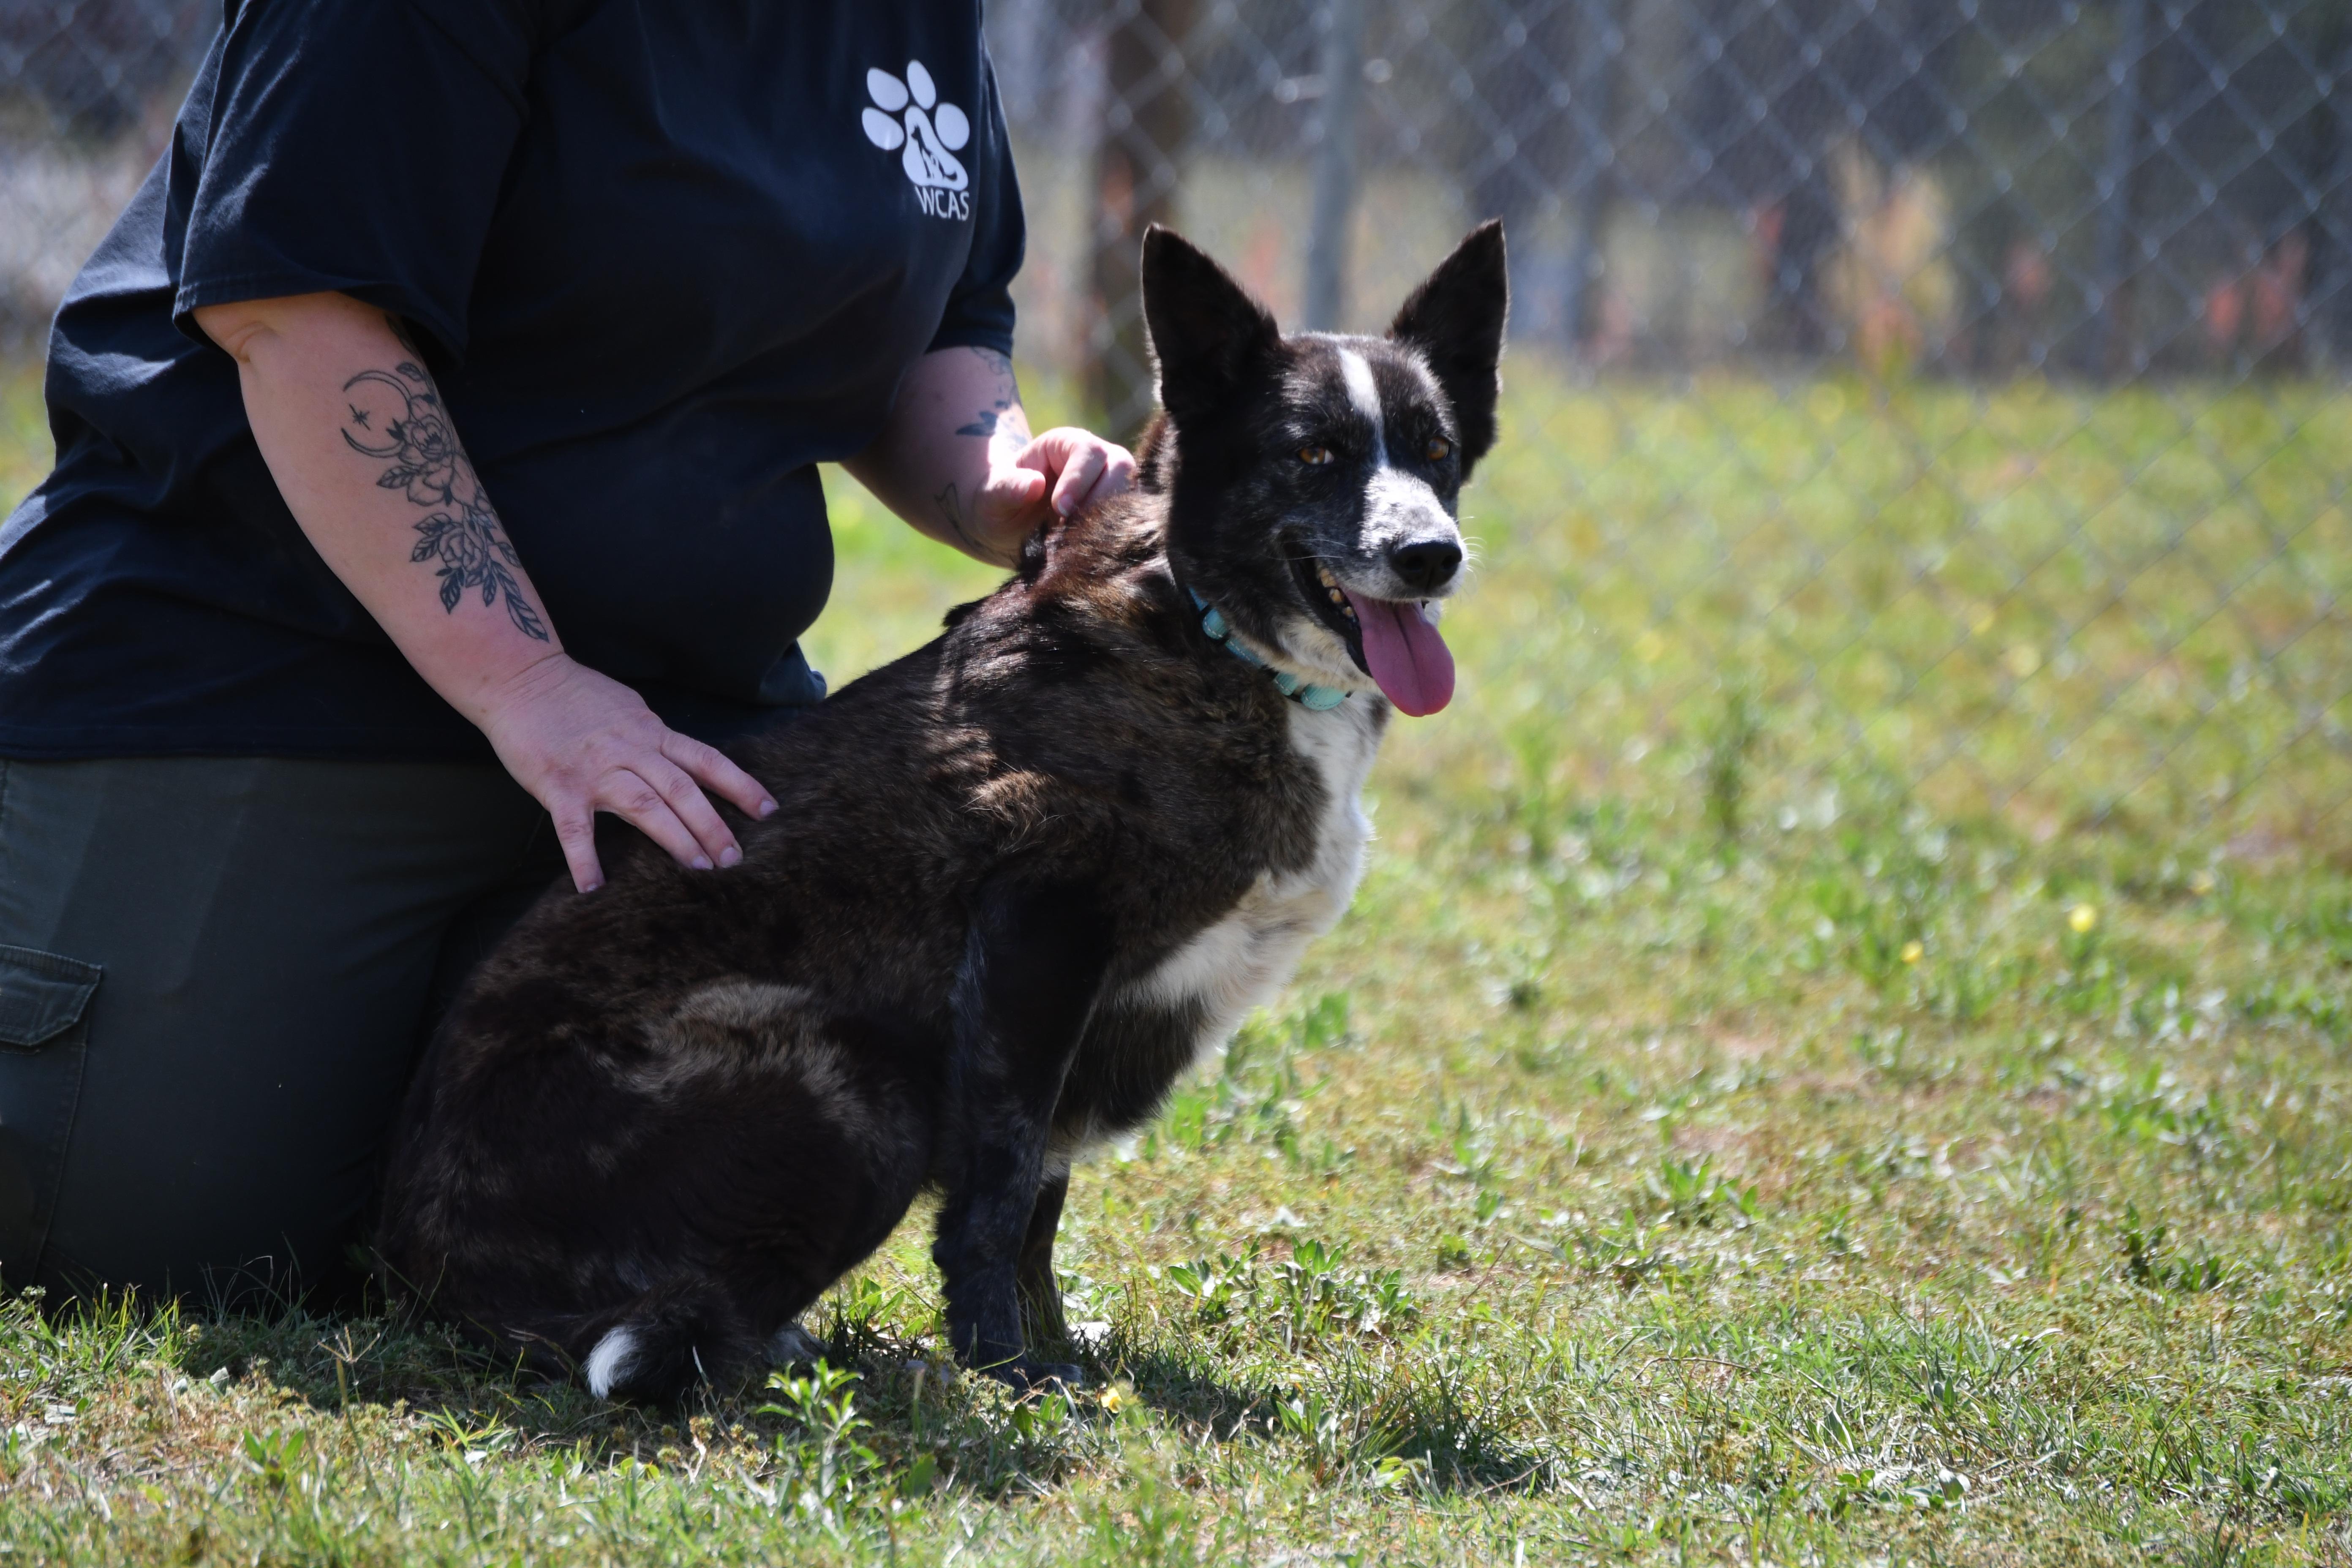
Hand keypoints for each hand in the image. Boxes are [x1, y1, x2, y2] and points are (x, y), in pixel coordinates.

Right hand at [476, 653, 777, 892]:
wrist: (520, 677)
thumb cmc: (574, 696)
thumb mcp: (629, 710)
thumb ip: (655, 739)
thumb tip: (683, 763)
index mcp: (651, 732)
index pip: (706, 760)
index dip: (740, 785)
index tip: (769, 810)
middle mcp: (631, 749)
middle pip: (683, 789)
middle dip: (713, 825)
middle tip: (735, 859)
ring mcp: (595, 769)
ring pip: (645, 805)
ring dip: (676, 838)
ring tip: (699, 869)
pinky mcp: (558, 785)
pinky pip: (574, 829)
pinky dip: (584, 859)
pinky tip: (593, 888)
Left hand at [966, 427, 1137, 555]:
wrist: (1008, 526)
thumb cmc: (999, 502)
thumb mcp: (992, 494)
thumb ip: (1007, 487)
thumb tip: (1035, 484)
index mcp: (1066, 444)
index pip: (1088, 451)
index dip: (1078, 479)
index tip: (1060, 509)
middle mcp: (1097, 460)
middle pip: (1120, 468)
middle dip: (1101, 500)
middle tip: (1073, 531)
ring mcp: (1112, 486)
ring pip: (1132, 496)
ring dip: (1109, 522)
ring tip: (1079, 544)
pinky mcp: (1119, 513)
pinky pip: (1130, 521)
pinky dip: (1114, 537)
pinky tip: (1091, 552)